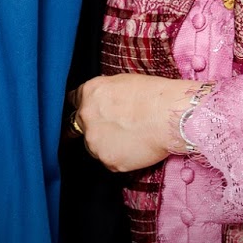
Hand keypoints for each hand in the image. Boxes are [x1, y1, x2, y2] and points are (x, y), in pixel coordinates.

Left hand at [71, 73, 197, 171]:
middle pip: (82, 127)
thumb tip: (102, 100)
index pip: (72, 101)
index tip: (90, 113)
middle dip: (96, 127)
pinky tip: (136, 148)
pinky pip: (110, 161)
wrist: (170, 115)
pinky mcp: (108, 160)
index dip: (83, 107)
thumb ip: (103, 93)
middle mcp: (86, 116)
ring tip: (131, 137)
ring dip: (107, 144)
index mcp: (88, 93)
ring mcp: (95, 141)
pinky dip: (120, 158)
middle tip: (117, 127)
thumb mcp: (121, 81)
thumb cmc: (154, 95)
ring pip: (95, 147)